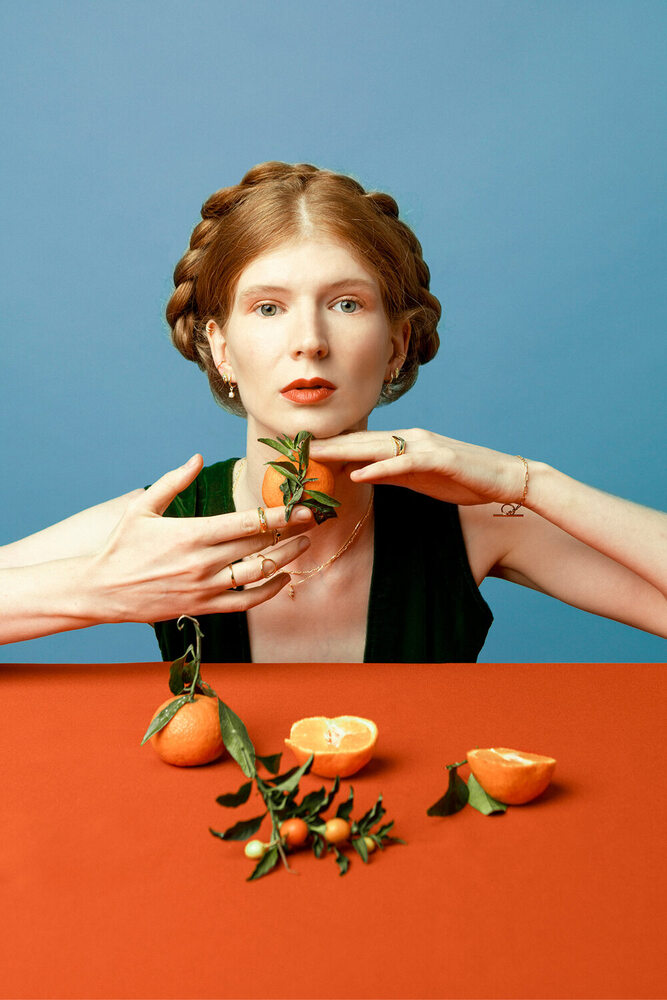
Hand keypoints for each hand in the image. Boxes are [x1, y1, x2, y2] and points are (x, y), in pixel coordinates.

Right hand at [89, 455, 313, 622]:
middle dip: (291, 533)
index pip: (247, 523)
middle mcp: (203, 562)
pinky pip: (245, 602)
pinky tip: (282, 579)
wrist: (101, 590)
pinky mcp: (203, 607)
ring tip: (304, 546)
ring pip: (257, 574)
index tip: (302, 508)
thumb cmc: (122, 545)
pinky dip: (268, 591)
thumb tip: (197, 459)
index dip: (280, 516)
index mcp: (192, 534)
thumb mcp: (142, 507)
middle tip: (314, 520)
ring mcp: (205, 588)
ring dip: (286, 560)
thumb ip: (173, 481)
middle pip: (259, 546)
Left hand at [310, 429, 526, 506]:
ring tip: (315, 455)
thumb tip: (356, 473)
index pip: (359, 442)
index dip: (328, 445)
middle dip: (326, 443)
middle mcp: (410, 438)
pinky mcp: (440, 459)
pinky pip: (405, 463)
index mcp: (404, 442)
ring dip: (344, 450)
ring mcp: (425, 446)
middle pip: (360, 440)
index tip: (298, 449)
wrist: (505, 478)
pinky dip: (380, 467)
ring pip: (377, 446)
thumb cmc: (462, 479)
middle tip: (293, 445)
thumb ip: (388, 473)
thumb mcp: (417, 478)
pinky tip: (359, 472)